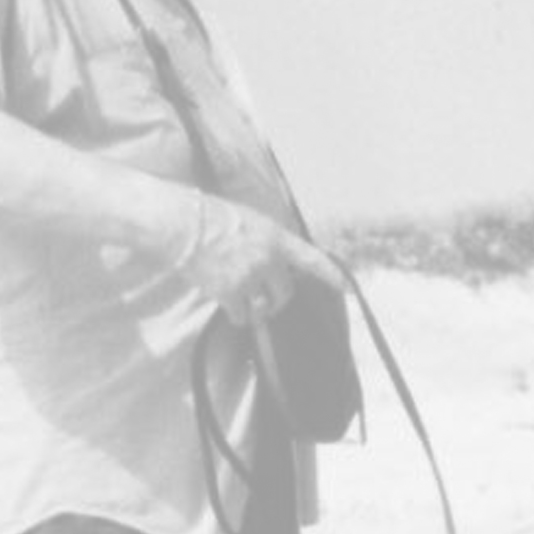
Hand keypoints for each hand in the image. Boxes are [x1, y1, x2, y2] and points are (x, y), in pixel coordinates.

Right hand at [172, 192, 345, 325]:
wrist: (184, 224)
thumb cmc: (212, 217)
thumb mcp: (251, 220)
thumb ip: (269, 243)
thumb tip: (276, 266)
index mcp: (276, 238)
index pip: (311, 259)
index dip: (331, 275)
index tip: (348, 289)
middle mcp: (268, 258)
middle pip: (285, 293)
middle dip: (277, 300)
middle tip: (266, 301)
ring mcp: (250, 276)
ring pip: (263, 307)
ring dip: (256, 311)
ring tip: (243, 302)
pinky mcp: (230, 291)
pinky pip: (242, 316)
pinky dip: (237, 317)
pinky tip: (230, 308)